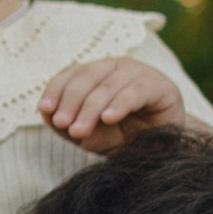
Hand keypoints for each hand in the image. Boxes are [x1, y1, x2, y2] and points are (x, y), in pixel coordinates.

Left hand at [37, 54, 185, 146]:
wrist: (167, 145)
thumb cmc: (129, 138)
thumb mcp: (99, 138)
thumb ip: (82, 132)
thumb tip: (68, 129)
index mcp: (97, 74)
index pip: (71, 74)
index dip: (56, 89)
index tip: (44, 110)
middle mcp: (116, 67)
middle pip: (87, 77)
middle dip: (71, 101)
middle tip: (62, 124)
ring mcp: (139, 73)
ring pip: (108, 84)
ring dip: (90, 108)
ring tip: (79, 130)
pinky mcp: (159, 86)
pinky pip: (135, 91)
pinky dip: (120, 104)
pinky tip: (108, 118)